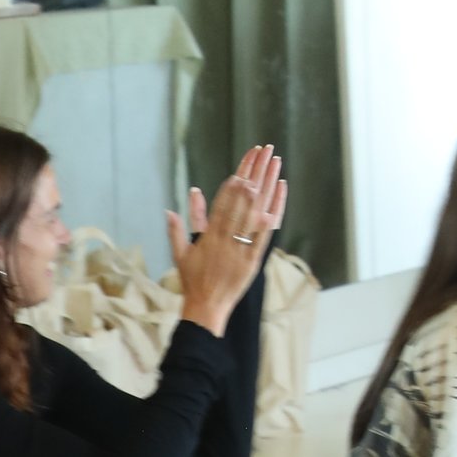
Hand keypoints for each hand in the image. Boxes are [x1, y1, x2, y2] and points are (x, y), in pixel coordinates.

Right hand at [171, 146, 285, 333]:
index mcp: (209, 233)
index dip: (238, 174)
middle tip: (265, 149)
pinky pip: (268, 230)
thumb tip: (175, 205)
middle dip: (255, 170)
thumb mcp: (181, 253)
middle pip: (244, 196)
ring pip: (257, 208)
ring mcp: (242, 247)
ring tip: (275, 161)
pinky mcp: (254, 258)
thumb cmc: (192, 282)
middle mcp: (227, 237)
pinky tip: (281, 190)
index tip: (247, 157)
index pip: (226, 196)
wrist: (206, 308)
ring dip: (268, 182)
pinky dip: (275, 208)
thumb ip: (179, 228)